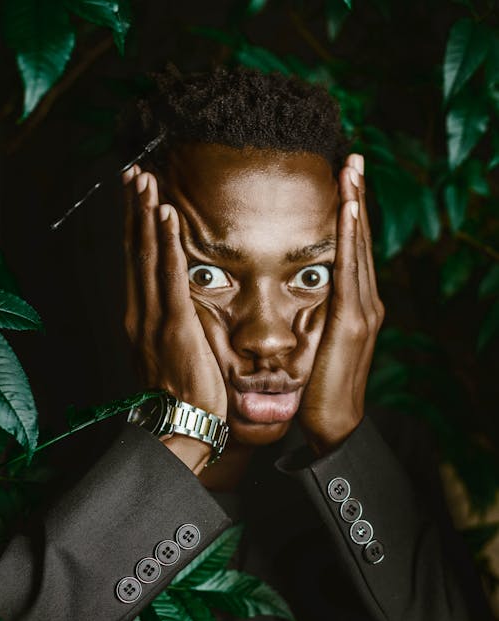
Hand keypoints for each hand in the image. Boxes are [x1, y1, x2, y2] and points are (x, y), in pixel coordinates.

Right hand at [123, 166, 227, 470]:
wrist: (180, 425)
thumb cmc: (183, 394)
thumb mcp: (172, 354)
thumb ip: (173, 324)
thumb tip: (184, 306)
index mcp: (140, 318)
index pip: (136, 262)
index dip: (135, 226)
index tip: (137, 197)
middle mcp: (139, 312)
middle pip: (135, 250)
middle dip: (135, 209)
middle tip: (134, 173)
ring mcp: (153, 318)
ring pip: (147, 256)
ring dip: (146, 214)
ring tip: (146, 180)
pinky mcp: (174, 325)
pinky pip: (170, 276)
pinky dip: (167, 244)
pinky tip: (167, 216)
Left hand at [298, 154, 383, 454]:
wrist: (331, 423)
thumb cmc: (318, 386)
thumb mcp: (315, 341)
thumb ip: (313, 313)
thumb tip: (296, 291)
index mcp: (354, 304)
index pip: (351, 249)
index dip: (349, 212)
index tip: (343, 177)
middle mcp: (365, 302)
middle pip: (359, 240)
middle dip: (357, 196)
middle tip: (353, 156)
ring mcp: (363, 310)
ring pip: (358, 248)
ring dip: (355, 205)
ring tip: (352, 168)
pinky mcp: (353, 322)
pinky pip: (349, 271)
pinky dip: (349, 238)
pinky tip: (348, 209)